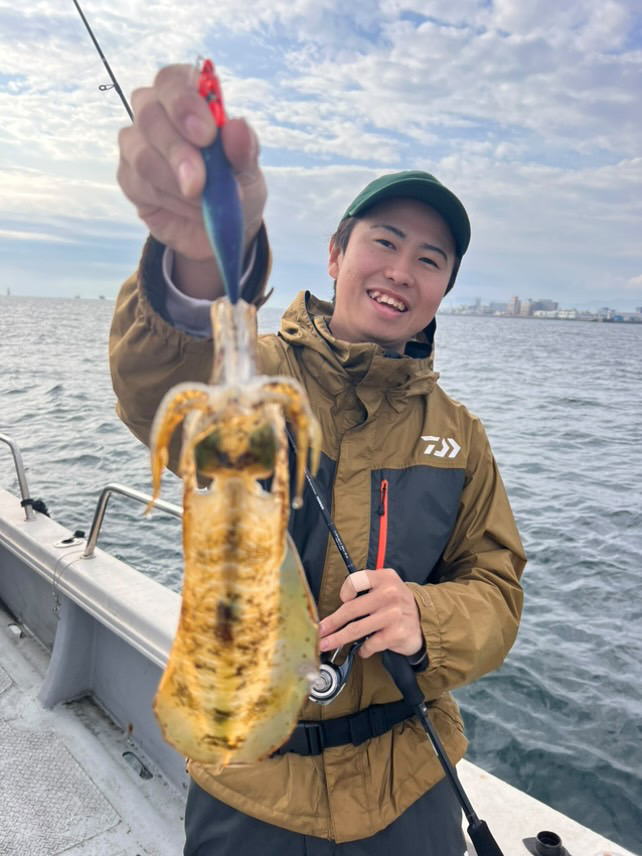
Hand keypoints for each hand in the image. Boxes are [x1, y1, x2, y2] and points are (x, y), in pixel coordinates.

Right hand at [117, 64, 266, 288]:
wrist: (220, 230)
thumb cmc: (234, 187)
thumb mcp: (249, 171)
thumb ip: (244, 149)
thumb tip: (238, 127)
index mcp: (187, 96)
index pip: (173, 81)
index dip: (185, 103)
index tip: (206, 135)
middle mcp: (155, 112)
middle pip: (150, 115)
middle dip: (178, 151)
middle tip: (200, 183)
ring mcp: (137, 144)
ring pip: (142, 154)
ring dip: (176, 183)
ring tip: (204, 203)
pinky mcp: (128, 177)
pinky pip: (137, 183)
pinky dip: (168, 200)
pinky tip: (188, 208)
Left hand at [318, 568, 423, 658]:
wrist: (424, 621)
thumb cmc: (396, 603)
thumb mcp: (386, 586)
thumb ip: (365, 590)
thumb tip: (335, 610)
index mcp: (384, 578)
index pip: (357, 579)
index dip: (345, 590)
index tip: (342, 599)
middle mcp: (389, 594)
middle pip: (351, 609)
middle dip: (331, 623)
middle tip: (319, 631)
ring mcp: (393, 614)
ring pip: (356, 629)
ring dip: (337, 639)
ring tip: (326, 645)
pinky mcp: (396, 634)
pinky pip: (370, 644)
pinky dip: (363, 649)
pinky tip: (362, 650)